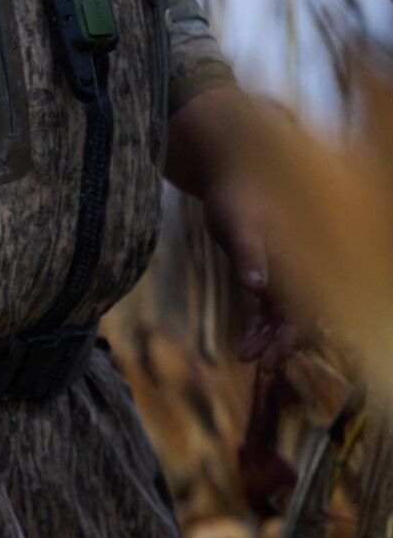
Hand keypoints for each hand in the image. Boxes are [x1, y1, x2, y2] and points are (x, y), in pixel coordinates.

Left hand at [202, 177, 300, 368]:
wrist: (231, 170)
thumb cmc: (235, 194)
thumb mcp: (238, 223)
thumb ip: (249, 254)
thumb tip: (256, 287)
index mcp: (301, 255)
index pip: (305, 305)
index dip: (291, 336)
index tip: (271, 360)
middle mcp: (300, 263)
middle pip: (301, 312)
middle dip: (282, 342)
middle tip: (260, 367)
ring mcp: (288, 266)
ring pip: (287, 311)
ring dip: (270, 336)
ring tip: (246, 356)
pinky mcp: (273, 266)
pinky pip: (274, 302)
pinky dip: (263, 323)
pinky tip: (248, 344)